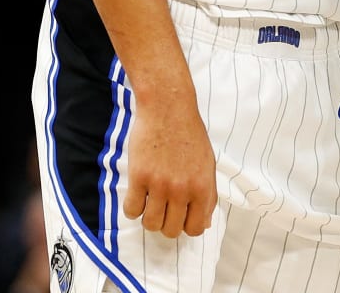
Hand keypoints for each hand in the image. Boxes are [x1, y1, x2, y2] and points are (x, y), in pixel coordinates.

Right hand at [121, 94, 215, 237]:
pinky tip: (137, 194)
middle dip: (166, 223)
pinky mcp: (139, 177)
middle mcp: (182, 189)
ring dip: (149, 217)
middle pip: (171, 231)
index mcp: (203, 187)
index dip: (187, 226)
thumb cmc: (189, 134)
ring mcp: (160, 184)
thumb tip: (205, 223)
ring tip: (150, 201)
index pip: (196, 228)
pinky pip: (131, 210)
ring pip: (150, 224)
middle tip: (163, 207)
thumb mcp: (207, 164)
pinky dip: (133, 207)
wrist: (168, 108)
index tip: (180, 216)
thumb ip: (207, 195)